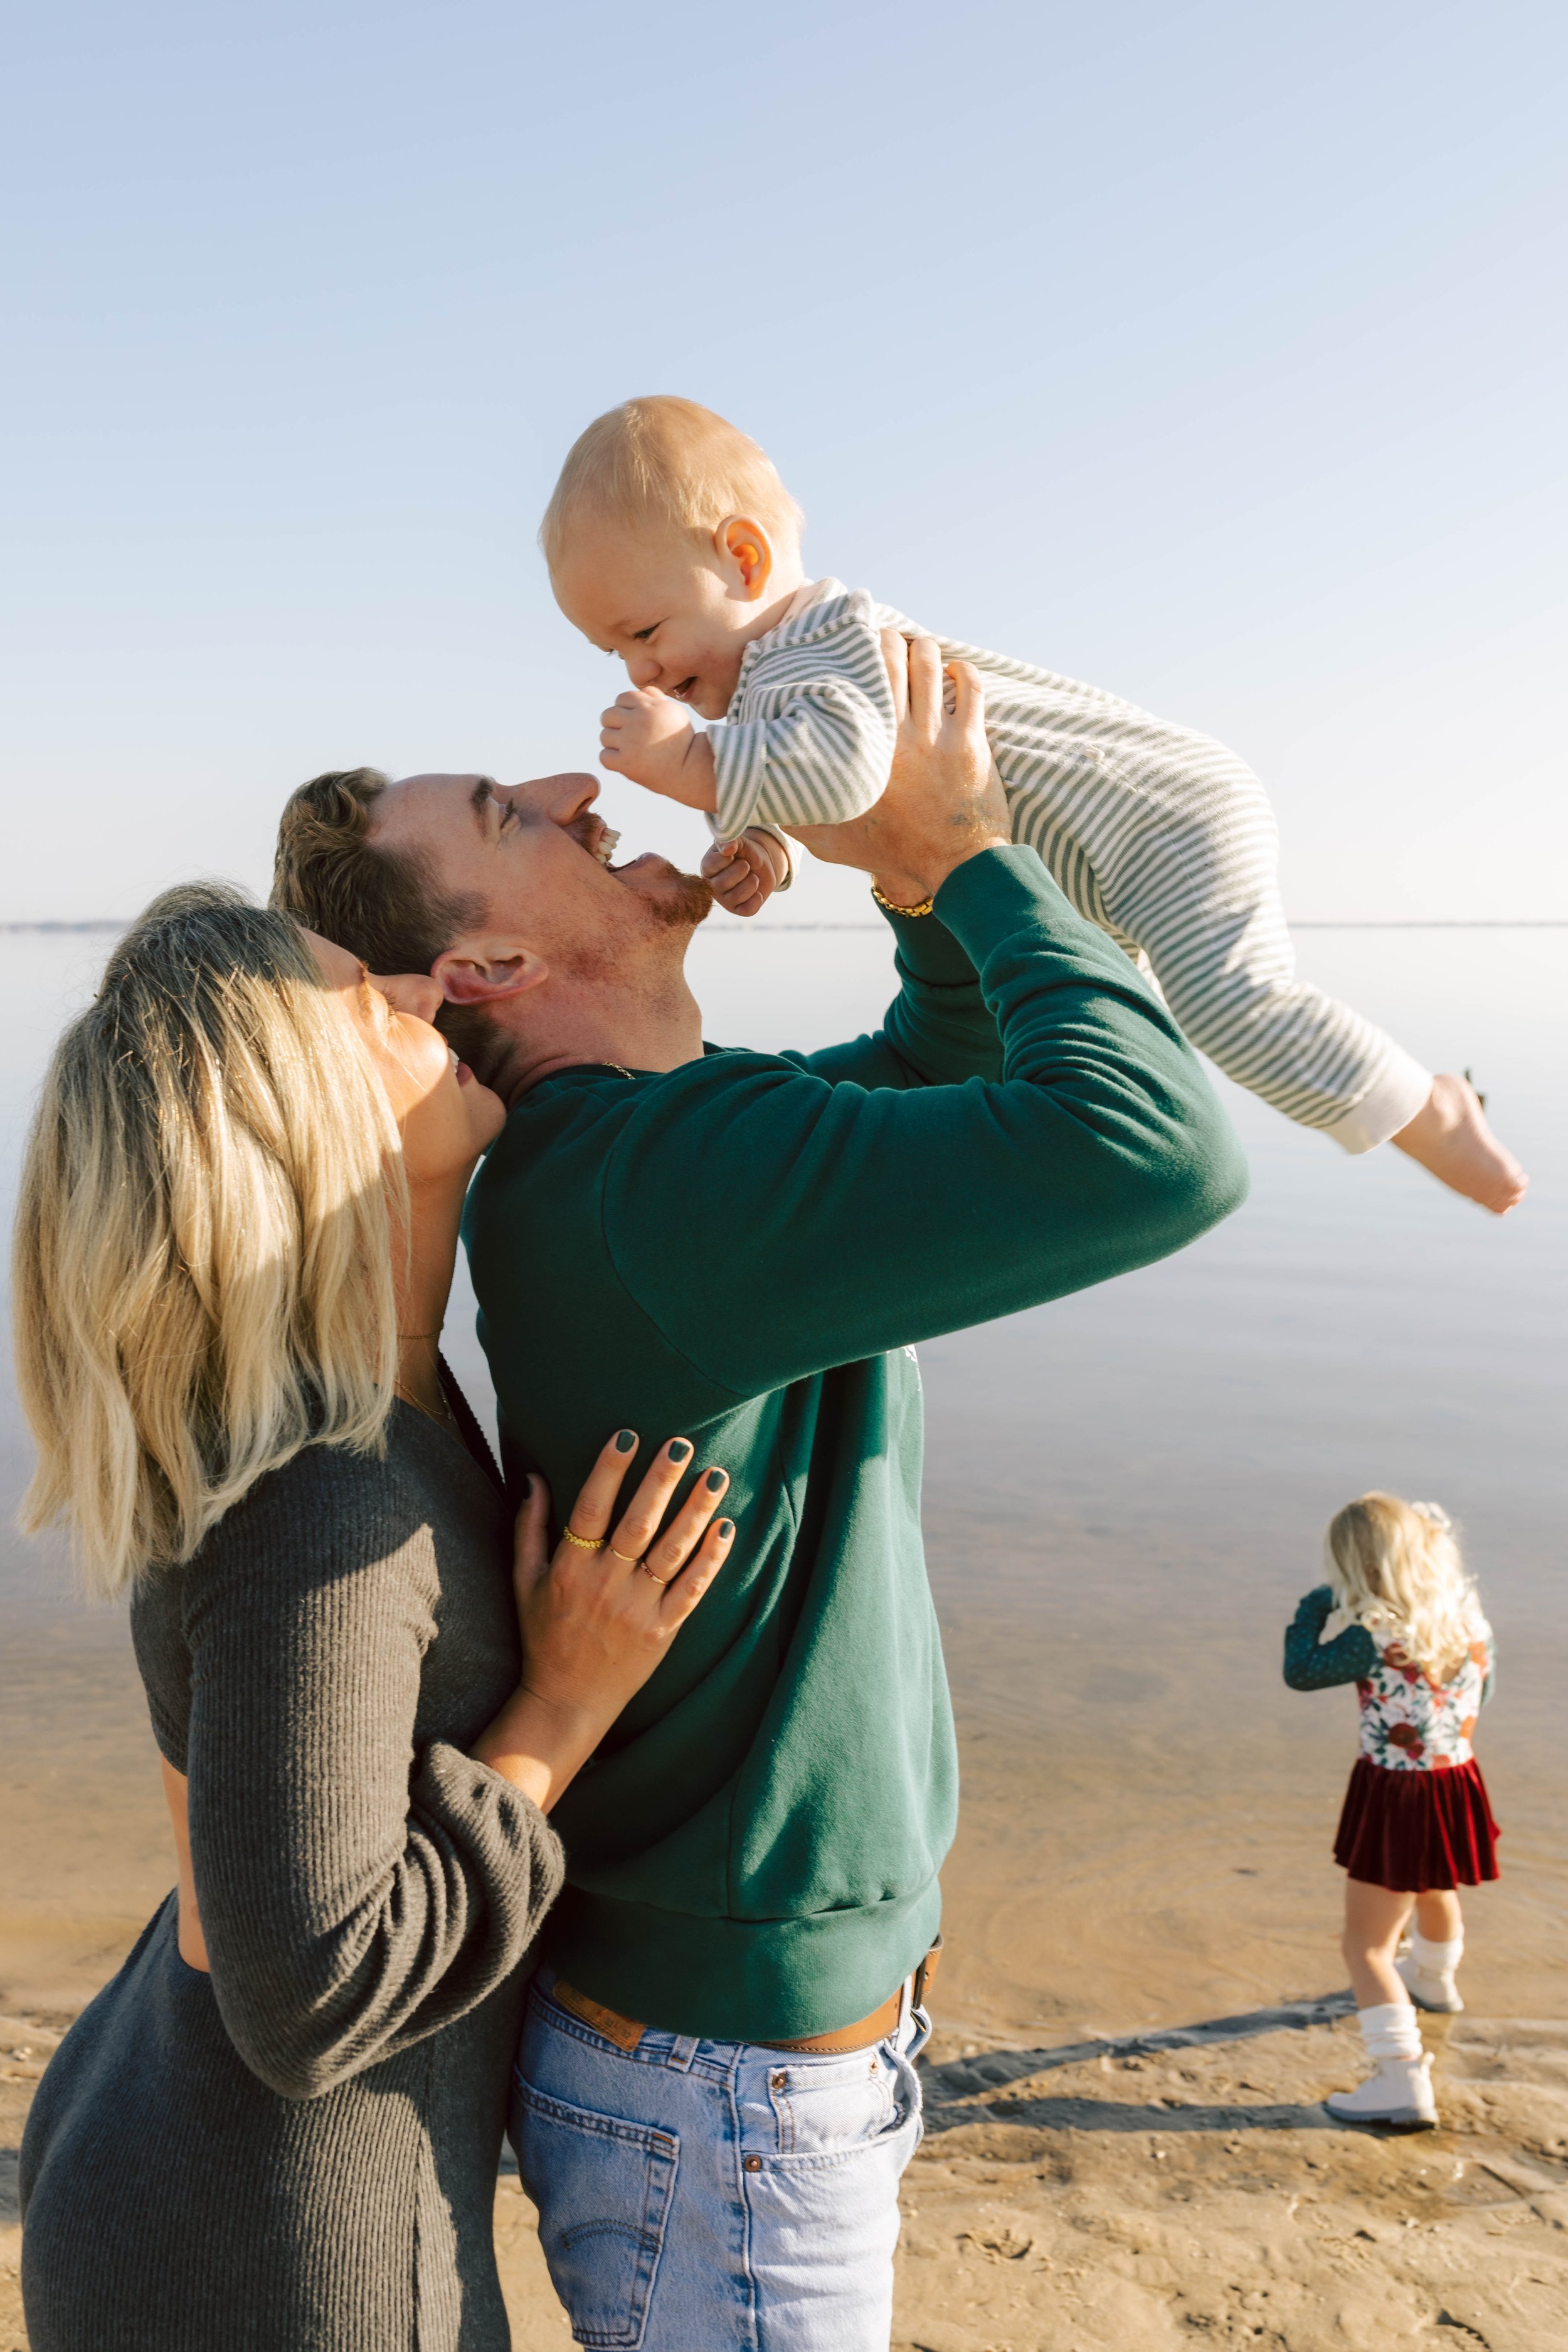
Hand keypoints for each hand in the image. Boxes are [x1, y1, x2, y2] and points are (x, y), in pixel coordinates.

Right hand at [472, 1430, 732, 1809]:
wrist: (566, 1701)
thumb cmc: (543, 1636)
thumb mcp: (525, 1582)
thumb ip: (528, 1528)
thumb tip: (533, 1476)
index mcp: (570, 1569)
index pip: (590, 1509)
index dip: (609, 1470)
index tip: (627, 1435)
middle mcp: (604, 1585)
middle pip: (638, 1523)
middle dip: (661, 1480)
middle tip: (682, 1443)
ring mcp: (636, 1609)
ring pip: (672, 1551)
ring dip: (696, 1511)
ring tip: (717, 1474)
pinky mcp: (663, 1630)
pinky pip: (692, 1588)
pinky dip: (711, 1558)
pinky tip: (726, 1526)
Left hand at [600, 688, 718, 811]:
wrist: (688, 769)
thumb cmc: (680, 739)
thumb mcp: (674, 711)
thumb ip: (655, 697)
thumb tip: (640, 691)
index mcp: (648, 706)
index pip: (621, 698)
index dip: (626, 709)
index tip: (635, 721)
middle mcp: (637, 722)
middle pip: (607, 715)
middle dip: (616, 724)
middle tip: (629, 736)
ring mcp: (630, 743)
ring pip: (604, 736)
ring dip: (614, 743)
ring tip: (629, 749)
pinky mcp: (625, 764)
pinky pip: (604, 756)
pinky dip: (612, 760)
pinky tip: (625, 761)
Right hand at [700, 828, 788, 915]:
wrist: (761, 864)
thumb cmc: (745, 852)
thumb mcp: (739, 842)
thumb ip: (731, 840)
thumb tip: (728, 849)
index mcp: (707, 868)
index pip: (711, 865)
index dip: (728, 858)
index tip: (734, 854)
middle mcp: (711, 886)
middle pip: (723, 883)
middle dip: (742, 869)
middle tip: (746, 865)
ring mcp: (724, 900)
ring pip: (736, 896)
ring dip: (752, 883)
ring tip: (753, 876)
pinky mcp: (738, 910)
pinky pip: (748, 909)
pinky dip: (757, 898)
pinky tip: (757, 891)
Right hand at [785, 631, 1009, 903]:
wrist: (953, 868)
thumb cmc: (891, 853)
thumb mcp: (830, 841)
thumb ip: (794, 816)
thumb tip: (756, 797)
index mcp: (863, 753)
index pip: (853, 683)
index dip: (850, 655)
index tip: (845, 649)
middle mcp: (899, 737)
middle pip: (892, 658)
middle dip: (887, 641)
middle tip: (883, 642)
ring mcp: (938, 738)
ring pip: (931, 665)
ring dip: (923, 650)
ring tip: (917, 651)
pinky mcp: (971, 743)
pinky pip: (971, 688)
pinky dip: (961, 671)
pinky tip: (953, 672)